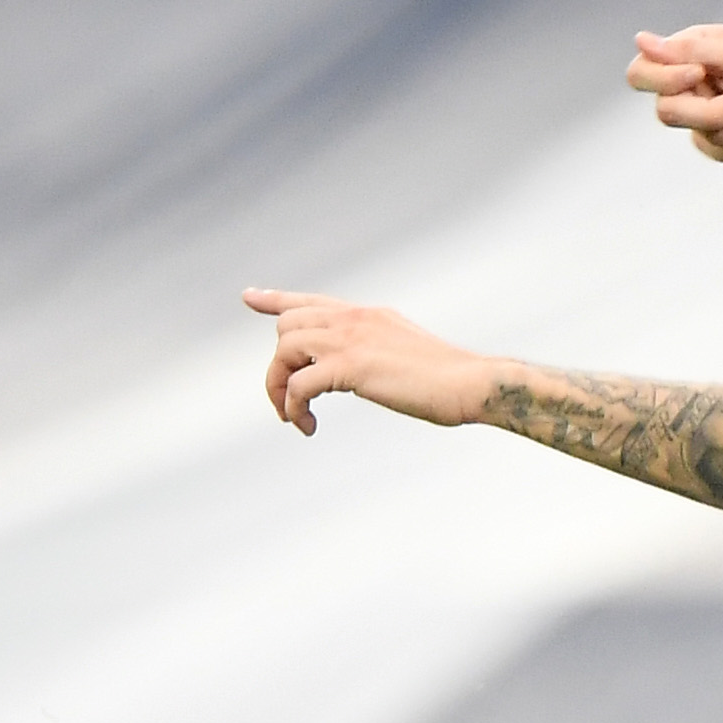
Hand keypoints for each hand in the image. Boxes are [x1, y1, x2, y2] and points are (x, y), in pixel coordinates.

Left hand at [246, 289, 499, 435]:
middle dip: (278, 368)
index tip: (249, 297)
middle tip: (290, 403)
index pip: (310, 300)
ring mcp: (351, 339)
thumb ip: (378, 351)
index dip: (275, 298)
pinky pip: (299, 384)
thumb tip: (362, 369)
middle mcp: (354, 319)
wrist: (473, 383)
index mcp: (367, 315)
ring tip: (294, 417)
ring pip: (285, 352)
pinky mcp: (351, 366)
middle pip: (287, 328)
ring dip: (279, 389)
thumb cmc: (450, 379)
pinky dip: (294, 407)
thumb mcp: (407, 353)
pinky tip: (308, 425)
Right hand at [627, 25, 722, 163]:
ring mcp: (702, 120)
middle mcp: (688, 89)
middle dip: (710, 111)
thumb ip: (691, 50)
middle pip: (666, 112)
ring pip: (701, 133)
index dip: (661, 78)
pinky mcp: (722, 145)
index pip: (642, 72)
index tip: (698, 72)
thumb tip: (641, 40)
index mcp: (686, 57)